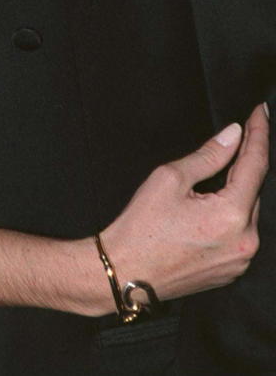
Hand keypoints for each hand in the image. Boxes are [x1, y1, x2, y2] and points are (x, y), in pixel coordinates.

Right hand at [97, 103, 267, 311]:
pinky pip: (241, 233)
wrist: (125, 272)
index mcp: (232, 215)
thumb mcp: (170, 178)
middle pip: (254, 189)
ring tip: (220, 171)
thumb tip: (234, 134)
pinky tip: (212, 203)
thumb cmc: (141, 225)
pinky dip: (232, 213)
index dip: (259, 134)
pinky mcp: (232, 271)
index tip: (260, 112)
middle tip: (238, 135)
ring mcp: (241, 260)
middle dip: (245, 162)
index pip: (256, 165)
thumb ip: (208, 155)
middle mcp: (246, 241)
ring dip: (238, 189)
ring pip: (248, 211)